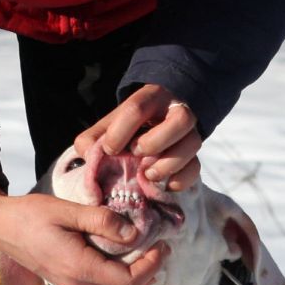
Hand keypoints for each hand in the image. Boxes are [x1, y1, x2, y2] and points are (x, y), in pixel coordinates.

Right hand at [0, 181, 168, 284]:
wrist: (0, 225)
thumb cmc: (31, 214)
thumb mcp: (68, 211)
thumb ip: (101, 221)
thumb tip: (133, 233)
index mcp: (79, 269)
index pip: (127, 281)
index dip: (151, 266)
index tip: (163, 245)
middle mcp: (77, 284)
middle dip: (150, 272)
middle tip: (163, 247)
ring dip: (136, 275)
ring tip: (150, 251)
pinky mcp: (67, 280)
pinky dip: (120, 275)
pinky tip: (125, 256)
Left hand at [75, 84, 200, 189]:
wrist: (155, 121)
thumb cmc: (128, 126)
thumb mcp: (109, 125)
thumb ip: (92, 139)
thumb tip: (88, 155)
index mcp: (150, 98)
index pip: (138, 108)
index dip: (121, 131)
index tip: (109, 149)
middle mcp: (174, 111)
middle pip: (181, 119)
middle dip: (155, 142)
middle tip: (136, 154)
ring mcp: (188, 132)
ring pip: (193, 143)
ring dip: (169, 163)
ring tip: (148, 174)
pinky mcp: (193, 154)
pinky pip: (197, 166)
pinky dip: (182, 179)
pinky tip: (165, 185)